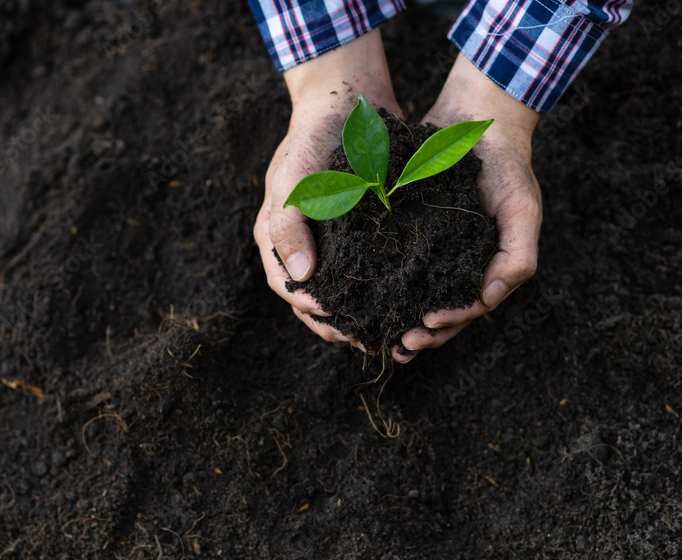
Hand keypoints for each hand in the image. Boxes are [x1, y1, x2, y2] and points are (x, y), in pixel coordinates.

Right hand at [254, 30, 401, 345]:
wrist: (346, 99)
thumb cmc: (311, 138)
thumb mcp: (293, 180)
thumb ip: (290, 227)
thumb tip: (303, 278)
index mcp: (277, 236)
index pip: (288, 287)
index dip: (311, 311)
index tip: (339, 325)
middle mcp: (304, 243)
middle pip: (316, 297)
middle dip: (339, 322)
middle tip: (368, 339)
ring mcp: (333, 238)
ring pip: (344, 287)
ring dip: (362, 310)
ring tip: (388, 328)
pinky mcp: (363, 229)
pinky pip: (370, 266)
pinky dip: (382, 285)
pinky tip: (405, 297)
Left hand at [394, 54, 542, 361]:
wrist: (476, 117)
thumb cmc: (506, 165)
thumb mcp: (522, 208)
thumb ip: (517, 256)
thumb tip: (489, 298)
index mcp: (484, 267)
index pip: (467, 308)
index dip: (448, 322)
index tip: (426, 323)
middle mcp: (455, 264)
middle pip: (437, 312)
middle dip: (419, 333)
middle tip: (399, 344)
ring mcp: (429, 249)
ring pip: (411, 296)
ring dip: (395, 317)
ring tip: (375, 331)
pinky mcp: (403, 230)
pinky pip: (389, 263)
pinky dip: (377, 283)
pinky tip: (359, 293)